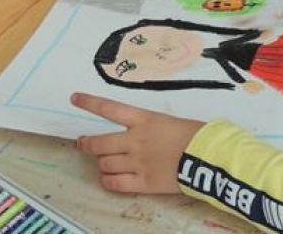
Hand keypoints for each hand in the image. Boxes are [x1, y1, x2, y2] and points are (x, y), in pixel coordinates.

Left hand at [71, 92, 204, 193]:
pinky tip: (110, 178)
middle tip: (83, 144)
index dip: (89, 103)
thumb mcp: (173, 122)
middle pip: (98, 143)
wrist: (208, 158)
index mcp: (145, 120)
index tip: (74, 98)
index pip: (110, 108)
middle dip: (86, 144)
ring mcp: (136, 163)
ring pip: (104, 164)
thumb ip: (152, 127)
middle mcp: (135, 140)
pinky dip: (107, 180)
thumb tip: (142, 133)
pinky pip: (113, 183)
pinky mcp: (142, 183)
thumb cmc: (197, 134)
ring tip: (106, 163)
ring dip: (102, 163)